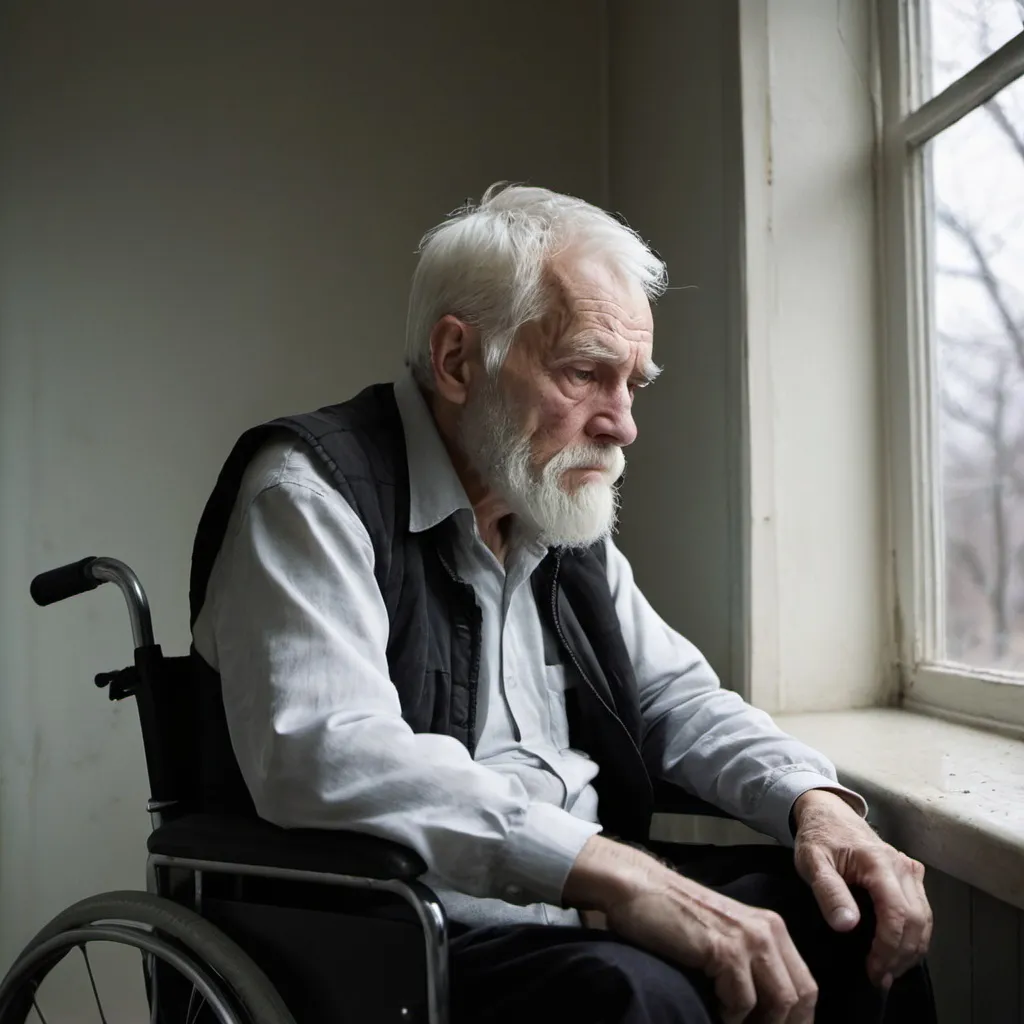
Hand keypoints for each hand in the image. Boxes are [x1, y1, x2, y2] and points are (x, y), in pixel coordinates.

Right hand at [565, 836, 817, 1022]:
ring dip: (755, 1023)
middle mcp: (767, 930)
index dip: (798, 1019)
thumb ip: (750, 964)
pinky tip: (711, 1010)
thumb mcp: (724, 936)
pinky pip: (743, 1001)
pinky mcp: (725, 949)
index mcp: (771, 928)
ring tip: (728, 1021)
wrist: (639, 889)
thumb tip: (768, 1012)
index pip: (805, 986)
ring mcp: (748, 938)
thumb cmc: (674, 918)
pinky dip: (729, 1017)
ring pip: (780, 1003)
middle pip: (801, 997)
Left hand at [792, 789, 932, 987]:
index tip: (873, 970)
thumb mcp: (812, 861)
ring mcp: (910, 870)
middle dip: (901, 956)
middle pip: (917, 921)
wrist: (827, 811)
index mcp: (878, 863)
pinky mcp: (911, 875)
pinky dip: (915, 935)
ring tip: (889, 972)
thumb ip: (828, 891)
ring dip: (911, 950)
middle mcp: (902, 867)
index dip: (889, 948)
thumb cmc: (818, 836)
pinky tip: (898, 952)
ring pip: (925, 919)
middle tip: (880, 978)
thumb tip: (848, 925)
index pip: (897, 914)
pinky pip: (922, 911)